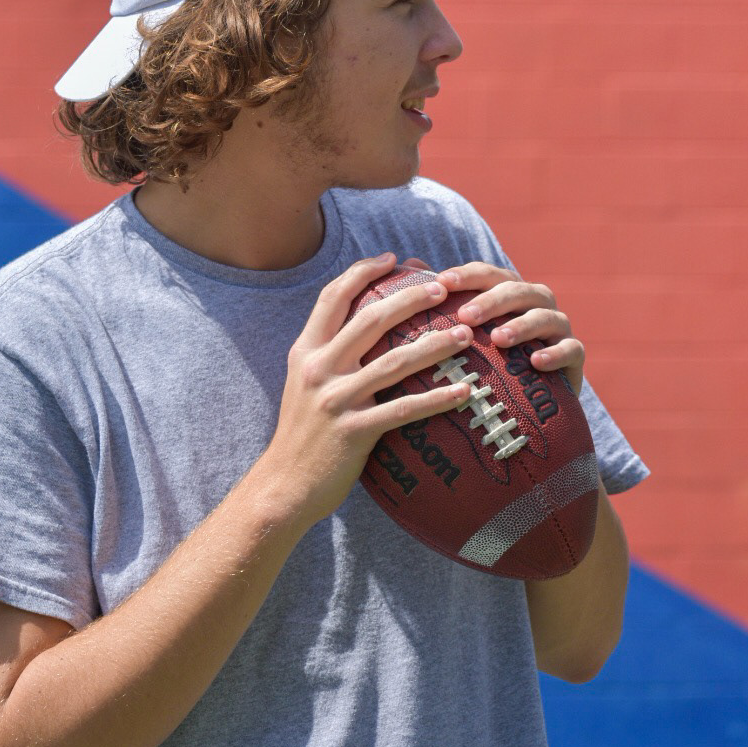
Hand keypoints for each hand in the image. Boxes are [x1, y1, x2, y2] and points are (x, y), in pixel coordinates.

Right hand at [260, 253, 475, 530]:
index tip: (392, 260)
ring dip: (434, 344)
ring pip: (393, 361)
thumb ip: (328, 356)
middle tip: (442, 288)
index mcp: (305, 351)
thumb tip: (364, 329)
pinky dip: (437, 399)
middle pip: (370, 319)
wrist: (283, 486)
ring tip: (464, 335)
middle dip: (409, 298)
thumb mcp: (304, 384)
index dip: (362, 272)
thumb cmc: (302, 435)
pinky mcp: (354, 431)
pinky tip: (463, 391)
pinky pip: (404, 409)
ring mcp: (336, 399)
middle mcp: (318, 368)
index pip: (332, 297)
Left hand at [402, 258, 584, 397]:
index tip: (441, 283)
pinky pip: (571, 349)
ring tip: (498, 339)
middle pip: (517, 291)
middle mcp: (536, 301)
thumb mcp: (465, 326)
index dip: (466, 276)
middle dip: (491, 301)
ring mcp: (558, 326)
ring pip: (545, 317)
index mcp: (508, 289)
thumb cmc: (489, 354)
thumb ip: (442, 296)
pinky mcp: (575, 355)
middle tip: (465, 316)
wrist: (530, 398)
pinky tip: (535, 362)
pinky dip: (555, 353)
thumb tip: (409, 261)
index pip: (487, 274)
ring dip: (522, 325)